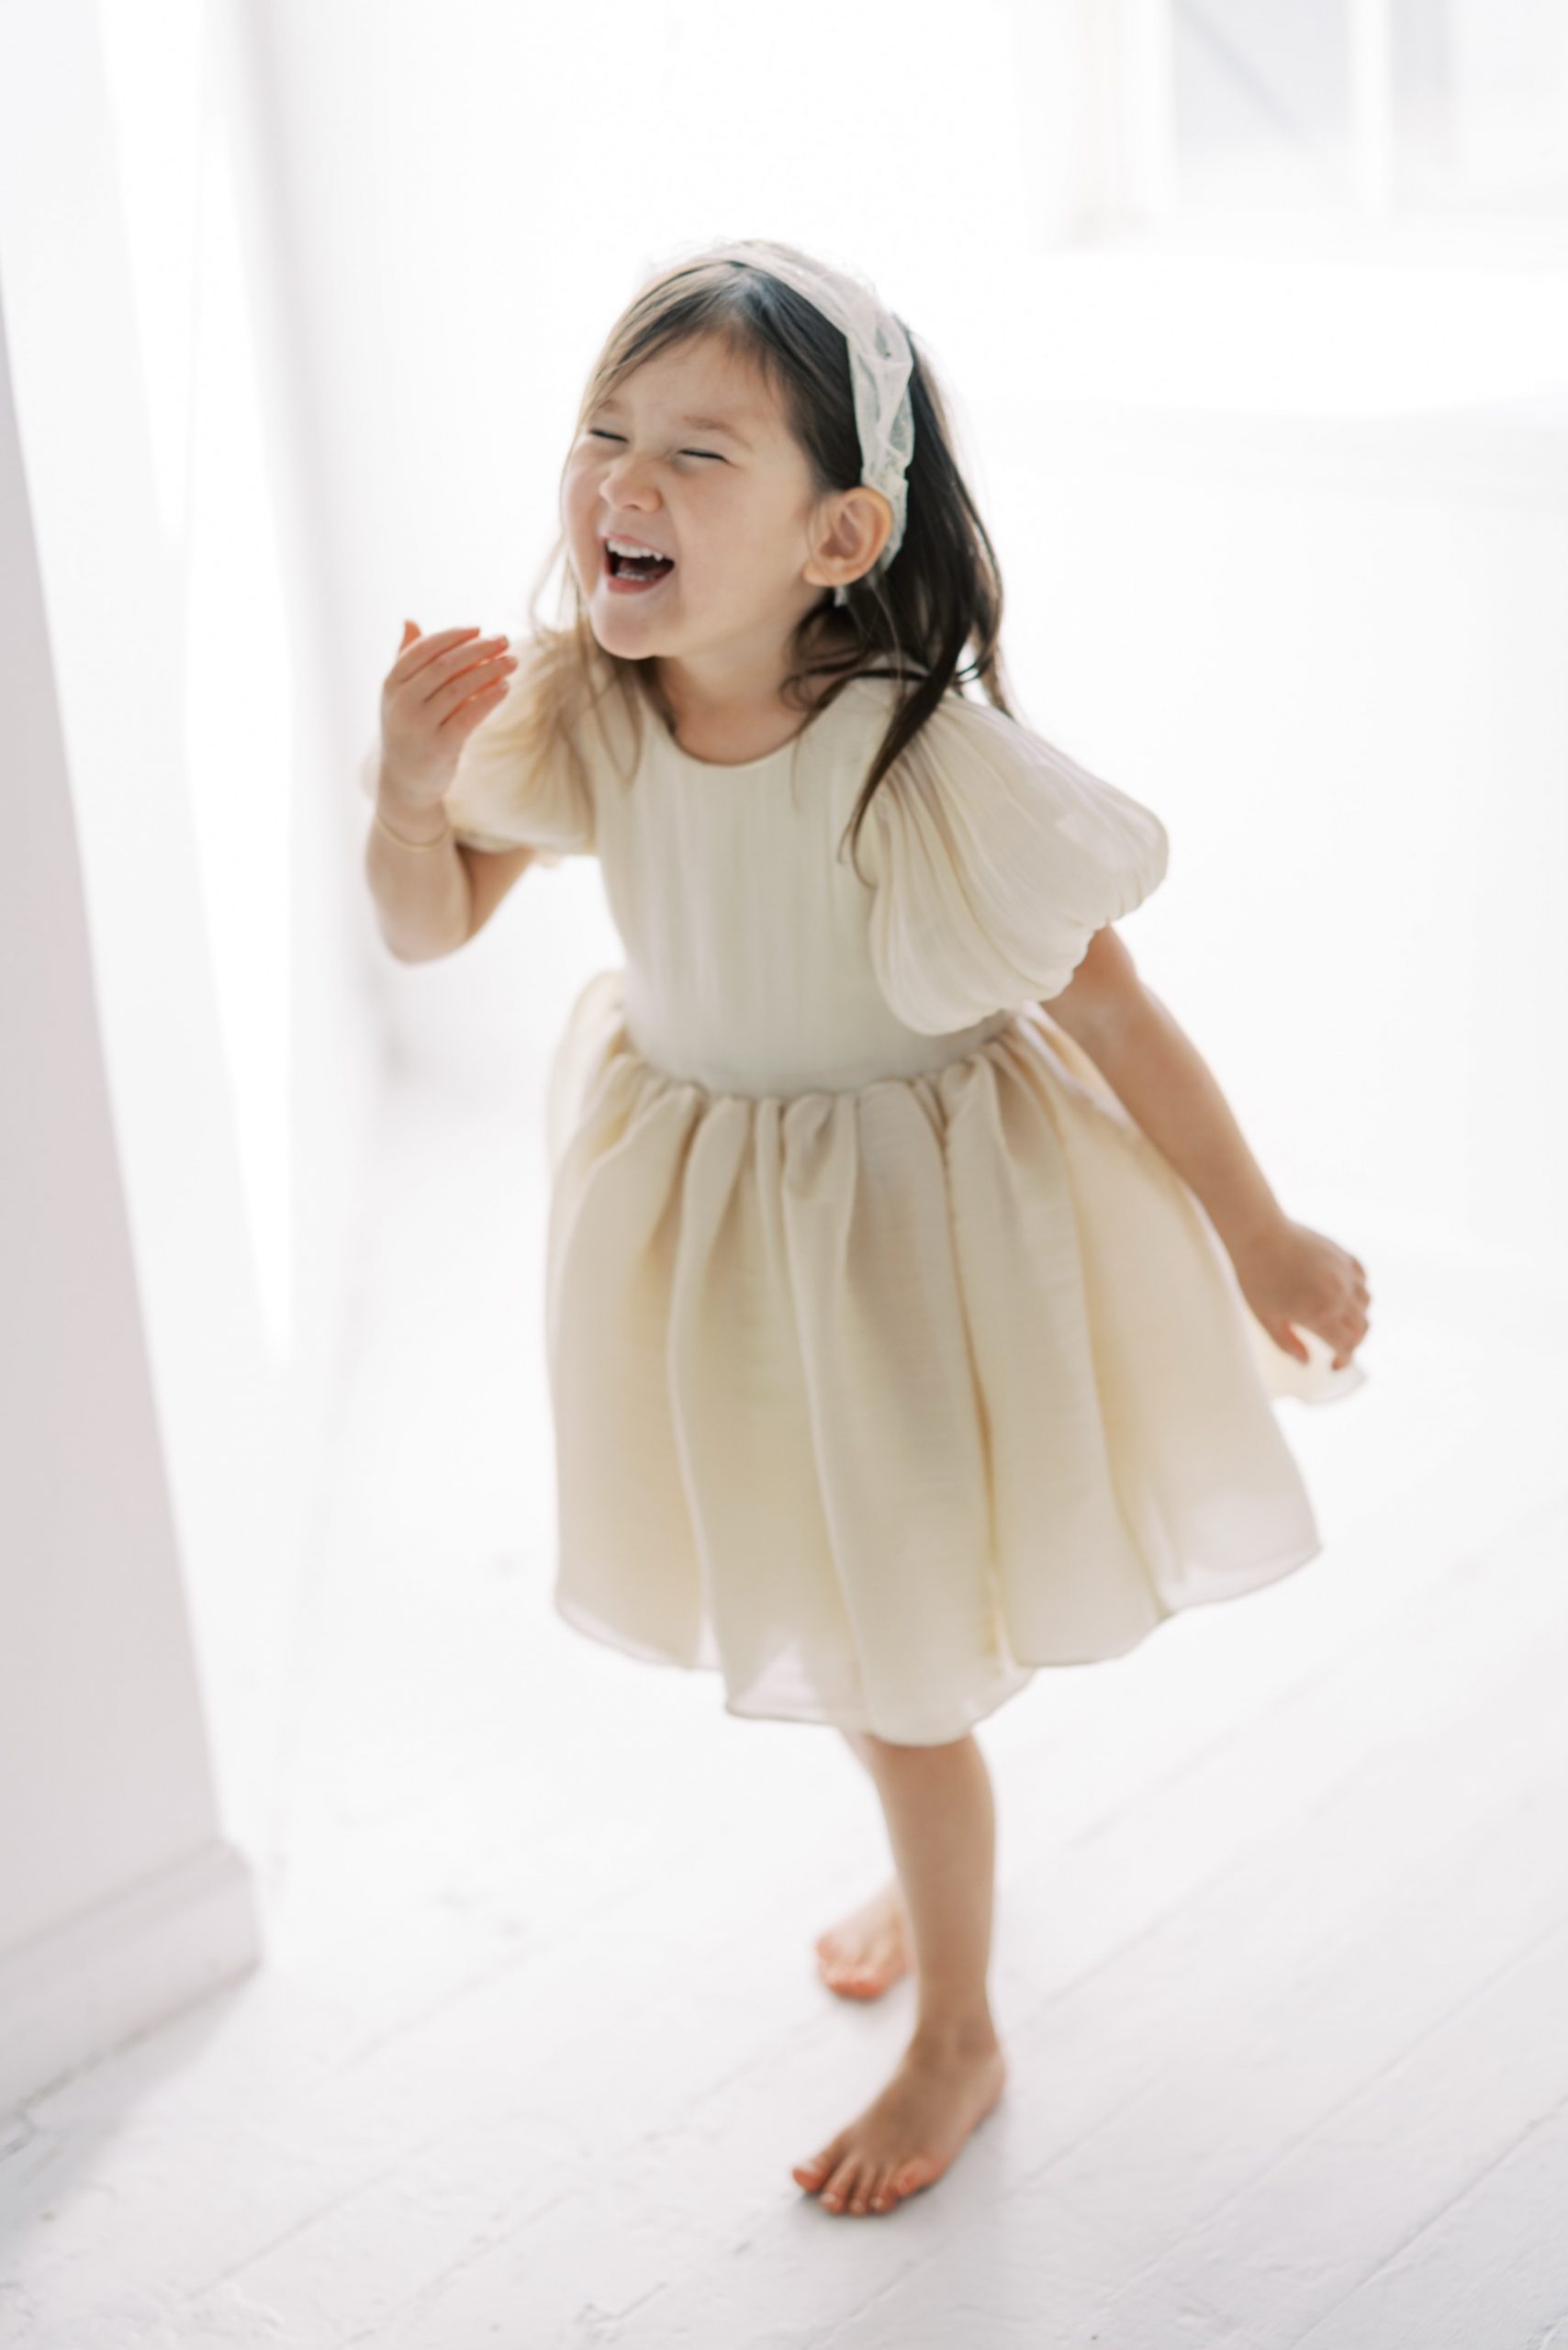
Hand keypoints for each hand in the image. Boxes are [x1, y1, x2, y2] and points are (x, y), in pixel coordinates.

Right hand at [378, 619, 516, 807]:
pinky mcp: (439, 747)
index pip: (424, 649)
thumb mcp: (401, 696)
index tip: (479, 629)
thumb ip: (407, 659)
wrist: (406, 782)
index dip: (453, 636)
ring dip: (491, 670)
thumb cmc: (409, 730)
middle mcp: (401, 703)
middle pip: (445, 665)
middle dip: (478, 649)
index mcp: (391, 684)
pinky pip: (470, 715)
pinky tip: (506, 687)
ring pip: (460, 688)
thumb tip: (409, 620)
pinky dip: (490, 697)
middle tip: (504, 640)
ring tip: (513, 661)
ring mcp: (418, 726)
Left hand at [1230, 1216, 1371, 1371]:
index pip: (1347, 1345)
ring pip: (1366, 1303)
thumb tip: (1306, 1362)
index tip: (1333, 1365)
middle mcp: (1338, 1295)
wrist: (1258, 1233)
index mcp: (1320, 1314)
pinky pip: (1362, 1278)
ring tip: (1341, 1321)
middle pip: (1362, 1327)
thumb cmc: (1256, 1277)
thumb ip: (1287, 1343)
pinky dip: (1359, 1290)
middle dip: (1353, 1343)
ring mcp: (1343, 1273)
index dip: (1344, 1359)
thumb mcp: (1265, 1317)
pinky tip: (1344, 1294)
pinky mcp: (1342, 1255)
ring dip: (1358, 1317)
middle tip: (1338, 1347)